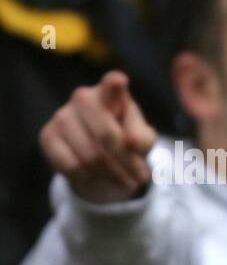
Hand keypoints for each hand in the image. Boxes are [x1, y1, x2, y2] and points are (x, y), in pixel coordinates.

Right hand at [39, 70, 156, 203]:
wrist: (100, 158)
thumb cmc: (126, 140)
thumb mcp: (142, 140)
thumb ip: (142, 138)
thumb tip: (131, 142)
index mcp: (111, 94)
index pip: (112, 85)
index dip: (115, 84)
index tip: (119, 81)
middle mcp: (83, 98)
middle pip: (107, 136)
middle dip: (127, 163)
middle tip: (141, 179)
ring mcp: (62, 116)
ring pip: (90, 155)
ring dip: (113, 175)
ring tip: (127, 183)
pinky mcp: (48, 136)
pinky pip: (72, 165)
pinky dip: (90, 178)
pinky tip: (98, 178)